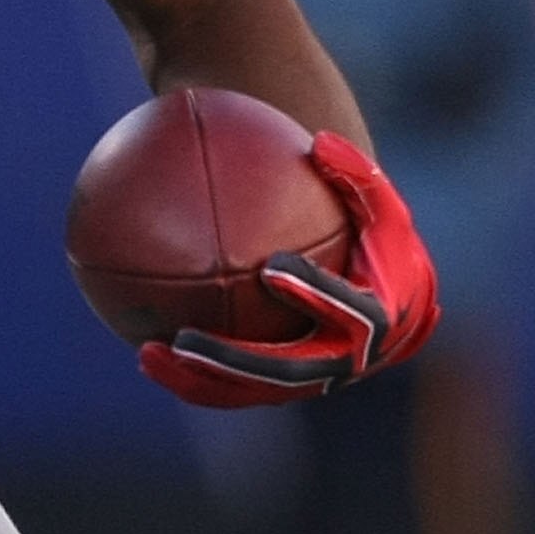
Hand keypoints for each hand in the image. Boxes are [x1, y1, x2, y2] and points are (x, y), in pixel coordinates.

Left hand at [140, 133, 439, 408]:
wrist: (390, 299)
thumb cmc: (377, 238)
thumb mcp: (381, 205)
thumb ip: (358, 176)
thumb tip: (321, 141)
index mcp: (382, 320)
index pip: (350, 312)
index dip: (314, 292)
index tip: (272, 267)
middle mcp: (348, 361)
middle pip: (289, 372)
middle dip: (236, 361)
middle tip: (184, 340)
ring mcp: (315, 382)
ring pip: (253, 392)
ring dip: (199, 380)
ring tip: (147, 354)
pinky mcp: (287, 391)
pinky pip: (235, 391)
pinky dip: (192, 379)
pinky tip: (144, 353)